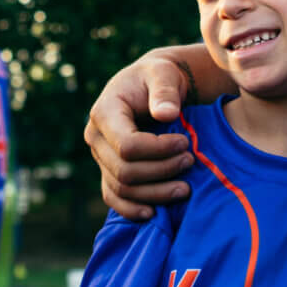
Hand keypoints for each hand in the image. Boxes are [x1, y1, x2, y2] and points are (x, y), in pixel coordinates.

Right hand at [82, 47, 200, 219]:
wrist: (152, 87)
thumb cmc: (159, 77)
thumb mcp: (163, 73)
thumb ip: (165, 91)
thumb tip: (165, 114)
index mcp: (104, 112)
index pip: (128, 146)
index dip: (159, 151)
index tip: (185, 143)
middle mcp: (96, 137)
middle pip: (125, 172)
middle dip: (162, 172)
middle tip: (191, 162)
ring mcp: (100, 156)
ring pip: (122, 189)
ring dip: (156, 193)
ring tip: (186, 187)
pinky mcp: (108, 170)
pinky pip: (113, 198)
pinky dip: (132, 209)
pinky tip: (155, 213)